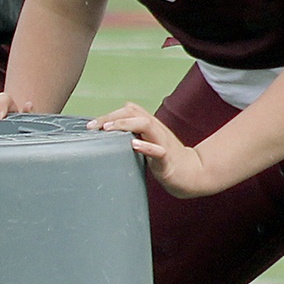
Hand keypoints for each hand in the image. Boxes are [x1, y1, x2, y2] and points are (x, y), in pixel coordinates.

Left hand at [95, 101, 219, 197]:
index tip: (91, 125)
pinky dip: (147, 146)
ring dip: (126, 125)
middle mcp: (156, 130)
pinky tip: (134, 145)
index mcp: (150, 125)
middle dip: (112, 117)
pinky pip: (159, 150)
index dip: (109, 114)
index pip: (129, 110)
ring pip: (146, 125)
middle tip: (95, 126)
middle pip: (134, 113)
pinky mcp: (168, 160)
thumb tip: (107, 134)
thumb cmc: (165, 158)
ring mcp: (163, 143)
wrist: (192, 173)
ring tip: (110, 129)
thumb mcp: (147, 142)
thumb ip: (132, 135)